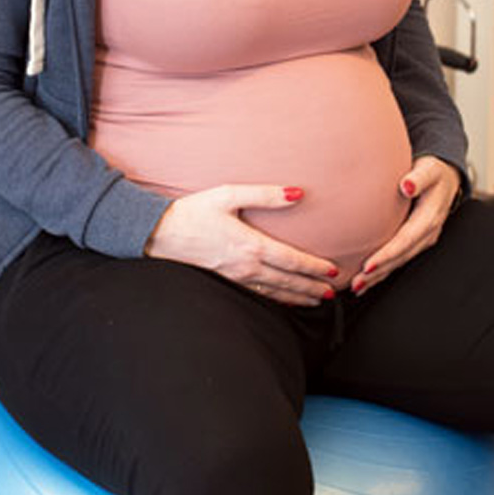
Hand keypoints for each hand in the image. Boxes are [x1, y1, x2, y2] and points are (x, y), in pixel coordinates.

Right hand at [145, 184, 338, 306]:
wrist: (160, 233)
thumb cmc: (193, 211)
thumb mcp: (227, 195)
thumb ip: (265, 195)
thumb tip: (297, 193)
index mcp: (251, 245)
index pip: (292, 260)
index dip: (315, 268)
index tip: (333, 272)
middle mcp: (247, 266)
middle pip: (288, 282)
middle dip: (312, 288)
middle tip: (333, 293)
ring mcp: (236, 278)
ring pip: (275, 293)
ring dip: (298, 298)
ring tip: (316, 301)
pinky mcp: (225, 282)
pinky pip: (257, 295)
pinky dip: (276, 300)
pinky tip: (282, 301)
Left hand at [352, 155, 461, 294]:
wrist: (446, 177)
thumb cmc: (434, 172)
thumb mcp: (429, 170)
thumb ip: (418, 178)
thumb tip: (407, 185)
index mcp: (429, 218)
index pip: (404, 241)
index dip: (387, 255)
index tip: (368, 265)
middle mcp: (426, 233)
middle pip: (400, 257)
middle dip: (379, 272)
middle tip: (357, 283)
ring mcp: (421, 239)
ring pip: (398, 261)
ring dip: (379, 276)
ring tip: (358, 286)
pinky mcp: (415, 240)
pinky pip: (398, 257)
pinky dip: (383, 269)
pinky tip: (368, 278)